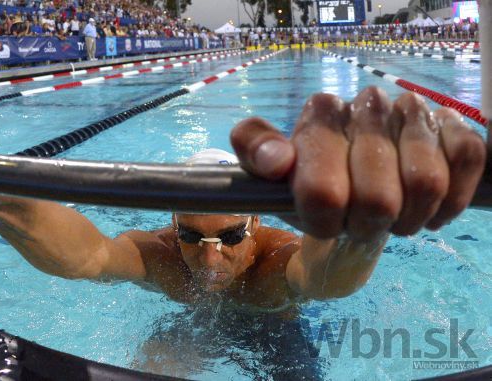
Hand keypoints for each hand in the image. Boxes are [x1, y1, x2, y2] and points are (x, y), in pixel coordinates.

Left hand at [231, 87, 485, 240]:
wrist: (355, 174)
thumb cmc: (311, 178)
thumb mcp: (269, 173)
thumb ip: (255, 155)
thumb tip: (278, 162)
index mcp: (322, 113)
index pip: (323, 192)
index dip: (326, 221)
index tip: (325, 222)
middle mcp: (369, 104)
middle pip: (377, 198)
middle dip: (367, 226)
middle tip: (360, 223)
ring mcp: (414, 111)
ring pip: (426, 185)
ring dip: (408, 219)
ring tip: (392, 217)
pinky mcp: (454, 126)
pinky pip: (467, 164)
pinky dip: (450, 202)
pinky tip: (427, 209)